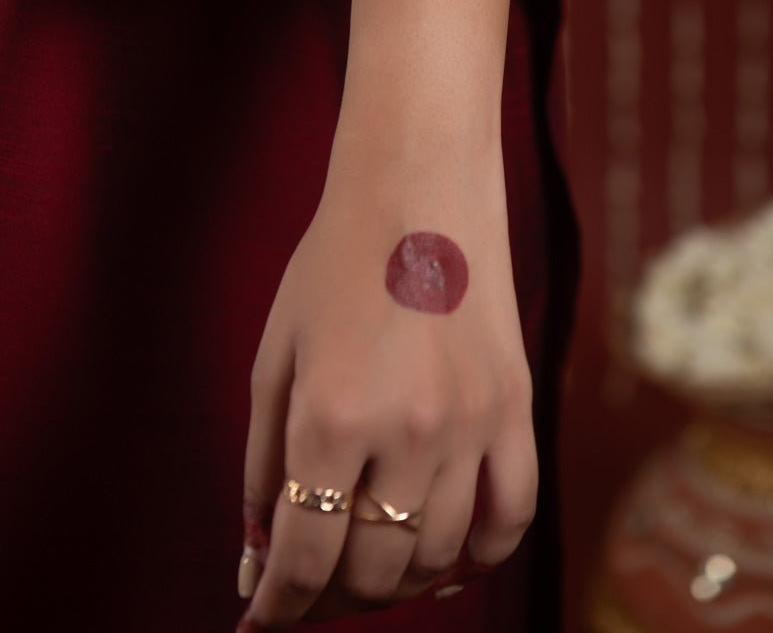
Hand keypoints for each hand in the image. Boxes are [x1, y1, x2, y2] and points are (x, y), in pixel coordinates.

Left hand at [239, 136, 537, 626]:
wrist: (418, 183)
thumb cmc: (333, 260)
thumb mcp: (275, 355)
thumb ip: (261, 464)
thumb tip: (256, 561)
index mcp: (330, 414)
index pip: (305, 559)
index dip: (278, 607)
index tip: (261, 622)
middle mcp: (407, 428)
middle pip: (372, 569)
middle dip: (329, 595)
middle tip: (309, 586)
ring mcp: (473, 421)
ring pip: (439, 556)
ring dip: (396, 580)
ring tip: (366, 564)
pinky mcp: (517, 407)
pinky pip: (510, 518)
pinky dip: (475, 556)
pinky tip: (442, 557)